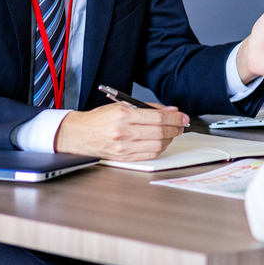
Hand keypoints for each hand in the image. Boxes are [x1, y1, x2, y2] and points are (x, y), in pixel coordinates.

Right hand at [54, 101, 188, 160]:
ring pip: (157, 146)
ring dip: (168, 139)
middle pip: (160, 132)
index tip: (183, 117)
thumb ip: (148, 108)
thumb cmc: (99, 119)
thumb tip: (170, 110)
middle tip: (180, 125)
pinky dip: (159, 148)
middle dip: (175, 128)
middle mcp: (124, 133)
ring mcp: (124, 148)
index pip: (157, 117)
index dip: (174, 118)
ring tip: (170, 133)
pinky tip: (160, 142)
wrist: (79, 134)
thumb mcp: (122, 106)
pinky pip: (149, 155)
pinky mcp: (124, 158)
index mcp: (123, 116)